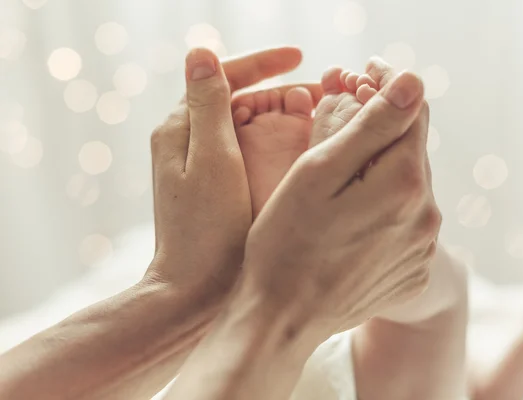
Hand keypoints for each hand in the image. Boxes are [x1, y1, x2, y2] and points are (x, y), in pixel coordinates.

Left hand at [146, 47, 319, 309]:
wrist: (193, 291)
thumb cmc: (206, 231)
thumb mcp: (212, 161)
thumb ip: (209, 106)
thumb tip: (200, 51)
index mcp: (180, 128)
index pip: (222, 76)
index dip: (263, 62)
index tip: (299, 57)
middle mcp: (187, 140)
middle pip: (236, 98)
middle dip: (279, 90)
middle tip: (323, 92)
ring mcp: (201, 163)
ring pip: (245, 123)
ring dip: (281, 114)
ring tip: (319, 114)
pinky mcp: (216, 185)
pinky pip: (249, 148)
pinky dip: (276, 140)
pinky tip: (302, 146)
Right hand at [241, 69, 440, 335]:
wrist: (282, 320)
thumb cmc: (285, 242)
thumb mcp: (316, 173)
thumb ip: (370, 126)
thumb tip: (412, 82)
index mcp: (405, 185)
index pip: (411, 112)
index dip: (387, 85)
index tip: (363, 72)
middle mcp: (426, 217)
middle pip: (412, 149)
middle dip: (382, 127)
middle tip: (344, 112)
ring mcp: (422, 248)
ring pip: (409, 184)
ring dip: (383, 166)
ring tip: (342, 168)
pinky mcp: (413, 269)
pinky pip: (406, 220)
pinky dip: (384, 204)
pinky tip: (352, 211)